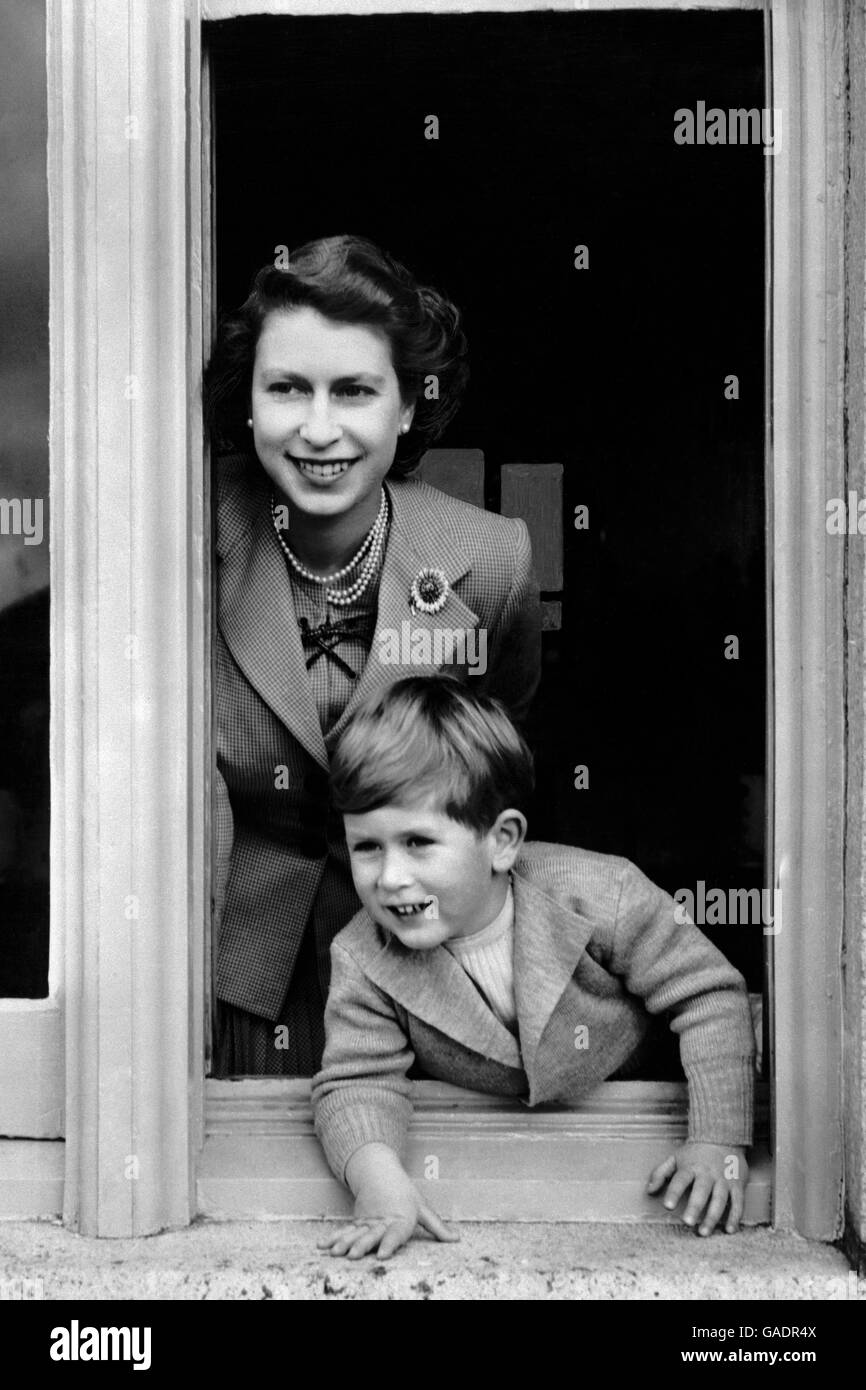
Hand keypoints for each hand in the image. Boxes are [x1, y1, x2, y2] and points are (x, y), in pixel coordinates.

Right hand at [317, 1143, 458, 1259]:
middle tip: (353, 1256)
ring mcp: (367, 1221)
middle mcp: (382, 1221)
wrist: (381, 1172)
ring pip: (355, 1233)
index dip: (389, 1244)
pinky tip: (322, 1247)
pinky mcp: (357, 1222)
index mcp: (401, 1218)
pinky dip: (333, 1238)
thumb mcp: (423, 1208)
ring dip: (344, 1243)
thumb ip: (437, 1226)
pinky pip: (345, 1231)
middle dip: (361, 1246)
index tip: (382, 1255)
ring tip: (334, 1253)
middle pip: (372, 1235)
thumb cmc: (406, 1194)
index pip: (396, 1233)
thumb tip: (456, 1239)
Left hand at [646, 1142, 747, 1235]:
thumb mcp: (675, 1158)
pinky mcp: (737, 1186)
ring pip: (719, 1200)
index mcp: (691, 1167)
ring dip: (712, 1217)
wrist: (723, 1138)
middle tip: (688, 1222)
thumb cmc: (695, 1153)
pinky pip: (738, 1203)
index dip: (674, 1192)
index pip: (681, 1180)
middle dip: (695, 1207)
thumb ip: (660, 1173)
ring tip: (703, 1232)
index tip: (668, 1206)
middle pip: (701, 1191)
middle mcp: (708, 1174)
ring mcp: (724, 1180)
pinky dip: (735, 1217)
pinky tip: (729, 1230)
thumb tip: (649, 1191)